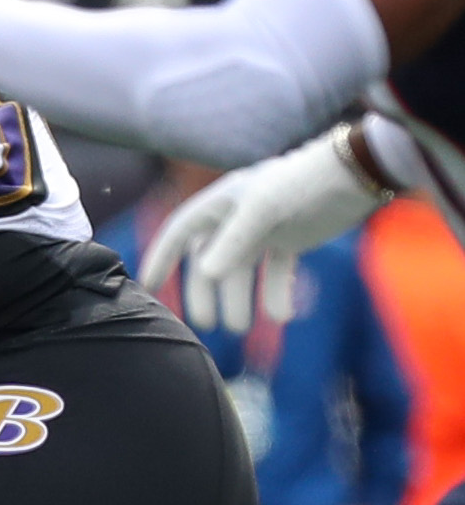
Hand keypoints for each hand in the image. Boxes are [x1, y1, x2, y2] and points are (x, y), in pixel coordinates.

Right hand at [140, 128, 392, 331]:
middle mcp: (236, 218)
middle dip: (206, 293)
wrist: (355, 176)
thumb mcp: (263, 208)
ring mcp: (264, 231)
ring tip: (241, 328)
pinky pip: (275, 274)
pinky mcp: (291, 241)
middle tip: (207, 324)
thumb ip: (233, 242)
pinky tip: (280, 316)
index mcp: (220, 203)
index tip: (148, 286)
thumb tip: (207, 274)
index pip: (180, 232)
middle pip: (209, 261)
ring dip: (240, 300)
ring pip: (242, 272)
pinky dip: (276, 294)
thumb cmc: (302, 184)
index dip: (162, 258)